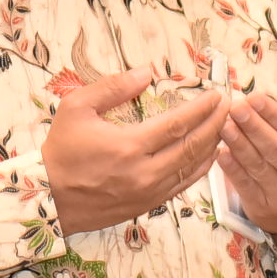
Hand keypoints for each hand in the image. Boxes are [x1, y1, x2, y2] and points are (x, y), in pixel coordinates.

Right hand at [42, 68, 228, 235]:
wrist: (46, 198)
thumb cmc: (61, 150)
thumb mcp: (77, 108)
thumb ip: (113, 87)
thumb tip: (146, 71)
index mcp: (129, 146)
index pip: (178, 124)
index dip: (202, 109)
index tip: (217, 95)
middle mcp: (144, 172)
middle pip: (193, 146)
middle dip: (216, 124)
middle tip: (230, 106)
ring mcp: (148, 192)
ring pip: (192, 168)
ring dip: (212, 145)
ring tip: (225, 126)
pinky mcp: (147, 205)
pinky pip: (182, 186)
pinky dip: (200, 169)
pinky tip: (209, 155)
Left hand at [218, 67, 276, 249]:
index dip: (274, 115)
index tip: (255, 98)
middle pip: (276, 149)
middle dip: (253, 127)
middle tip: (235, 107)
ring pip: (258, 166)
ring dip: (239, 144)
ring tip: (224, 124)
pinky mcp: (264, 209)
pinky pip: (245, 186)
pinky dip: (232, 168)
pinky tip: (221, 151)